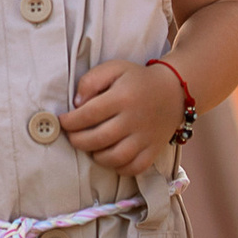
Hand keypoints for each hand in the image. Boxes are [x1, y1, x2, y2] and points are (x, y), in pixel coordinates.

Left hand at [63, 57, 184, 176]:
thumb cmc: (137, 79)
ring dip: (96, 156)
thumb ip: (91, 81)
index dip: (69, 122)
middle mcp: (134, 119)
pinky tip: (110, 158)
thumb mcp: (114, 68)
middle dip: (77, 141)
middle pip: (98, 139)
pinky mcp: (154, 150)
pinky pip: (134, 168)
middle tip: (72, 136)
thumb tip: (77, 104)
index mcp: (122, 97)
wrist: (174, 90)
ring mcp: (146, 137)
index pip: (87, 115)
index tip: (63, 121)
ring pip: (115, 157)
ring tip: (91, 147)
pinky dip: (118, 168)